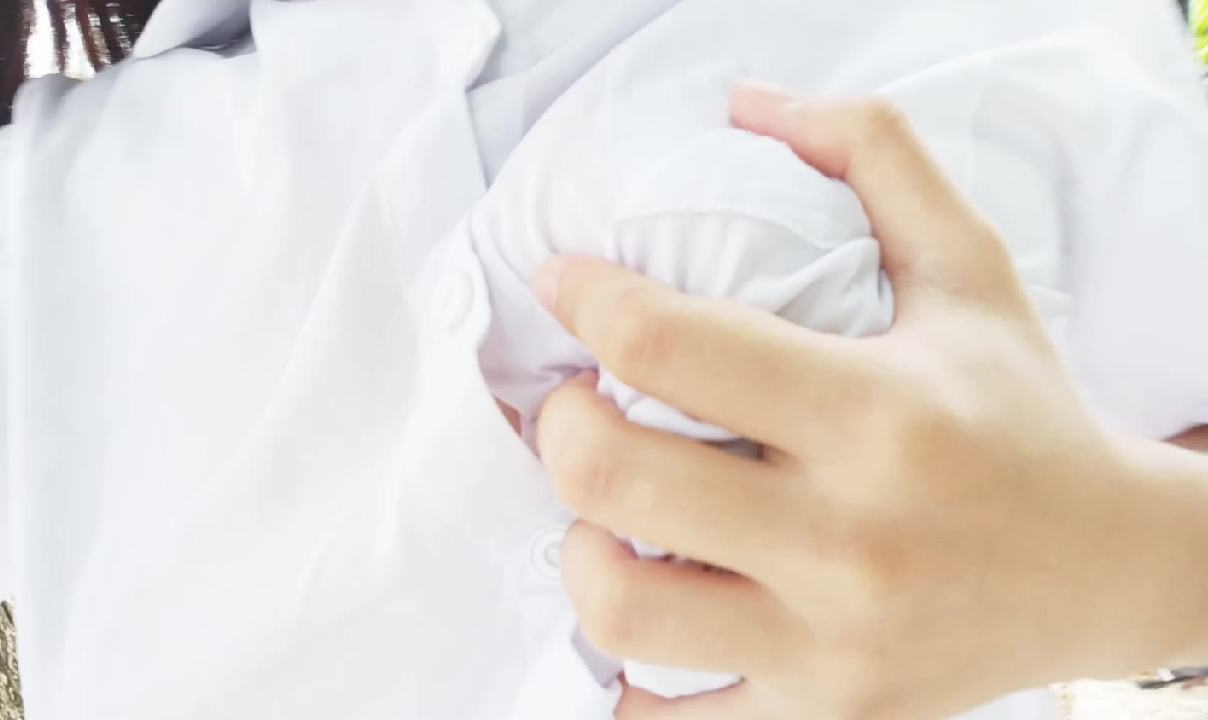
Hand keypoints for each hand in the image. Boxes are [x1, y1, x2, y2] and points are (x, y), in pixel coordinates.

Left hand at [532, 83, 1207, 718]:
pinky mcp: (826, 713)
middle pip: (611, 479)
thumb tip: (755, 99)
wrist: (1111, 570)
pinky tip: (645, 616)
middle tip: (576, 403)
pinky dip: (627, 683)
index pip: (667, 342)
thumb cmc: (1021, 412)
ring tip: (606, 516)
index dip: (582, 298)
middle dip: (557, 426)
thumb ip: (876, 156)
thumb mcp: (970, 267)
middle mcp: (850, 535)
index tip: (566, 285)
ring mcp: (833, 642)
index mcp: (877, 411)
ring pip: (619, 608)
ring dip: (578, 548)